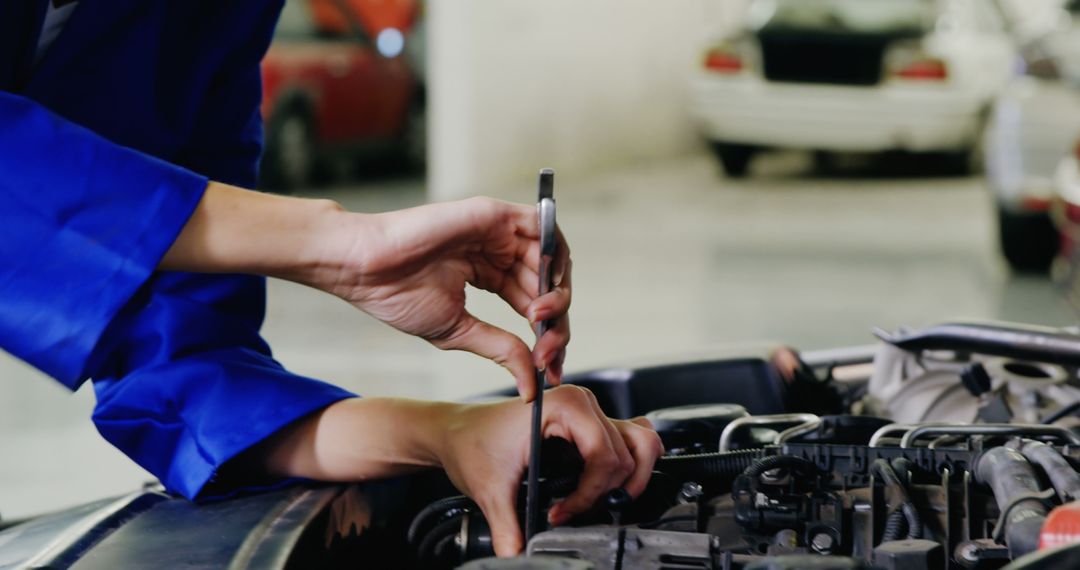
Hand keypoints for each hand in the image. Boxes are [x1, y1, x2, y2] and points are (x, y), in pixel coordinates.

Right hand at [328, 197, 571, 400]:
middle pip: (548, 283)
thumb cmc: (399, 295)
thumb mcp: (461, 332)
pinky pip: (540, 226)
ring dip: (557, 291)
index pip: (533, 304)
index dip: (548, 337)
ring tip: (541, 319)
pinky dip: (553, 252)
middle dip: (557, 321)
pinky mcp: (495, 214)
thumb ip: (502, 350)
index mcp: (489, 275)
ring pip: (551, 257)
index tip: (550, 370)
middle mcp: (498, 251)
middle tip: (548, 350)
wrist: (367, 269)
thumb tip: (532, 383)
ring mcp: (498, 231)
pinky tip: (547, 285)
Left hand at [438, 385, 663, 555]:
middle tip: (574, 509)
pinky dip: (631, 464)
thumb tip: (519, 556)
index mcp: (564, 405)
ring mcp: (590, 411)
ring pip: (641, 443)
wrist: (458, 430)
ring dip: (629, 478)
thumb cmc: (473, 442)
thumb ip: (508, 527)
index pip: (603, 455)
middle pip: (625, 455)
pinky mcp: (591, 423)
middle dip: (603, 491)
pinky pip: (633, 438)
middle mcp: (583, 402)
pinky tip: (607, 484)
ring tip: (603, 499)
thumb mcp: (490, 489)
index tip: (560, 514)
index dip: (587, 494)